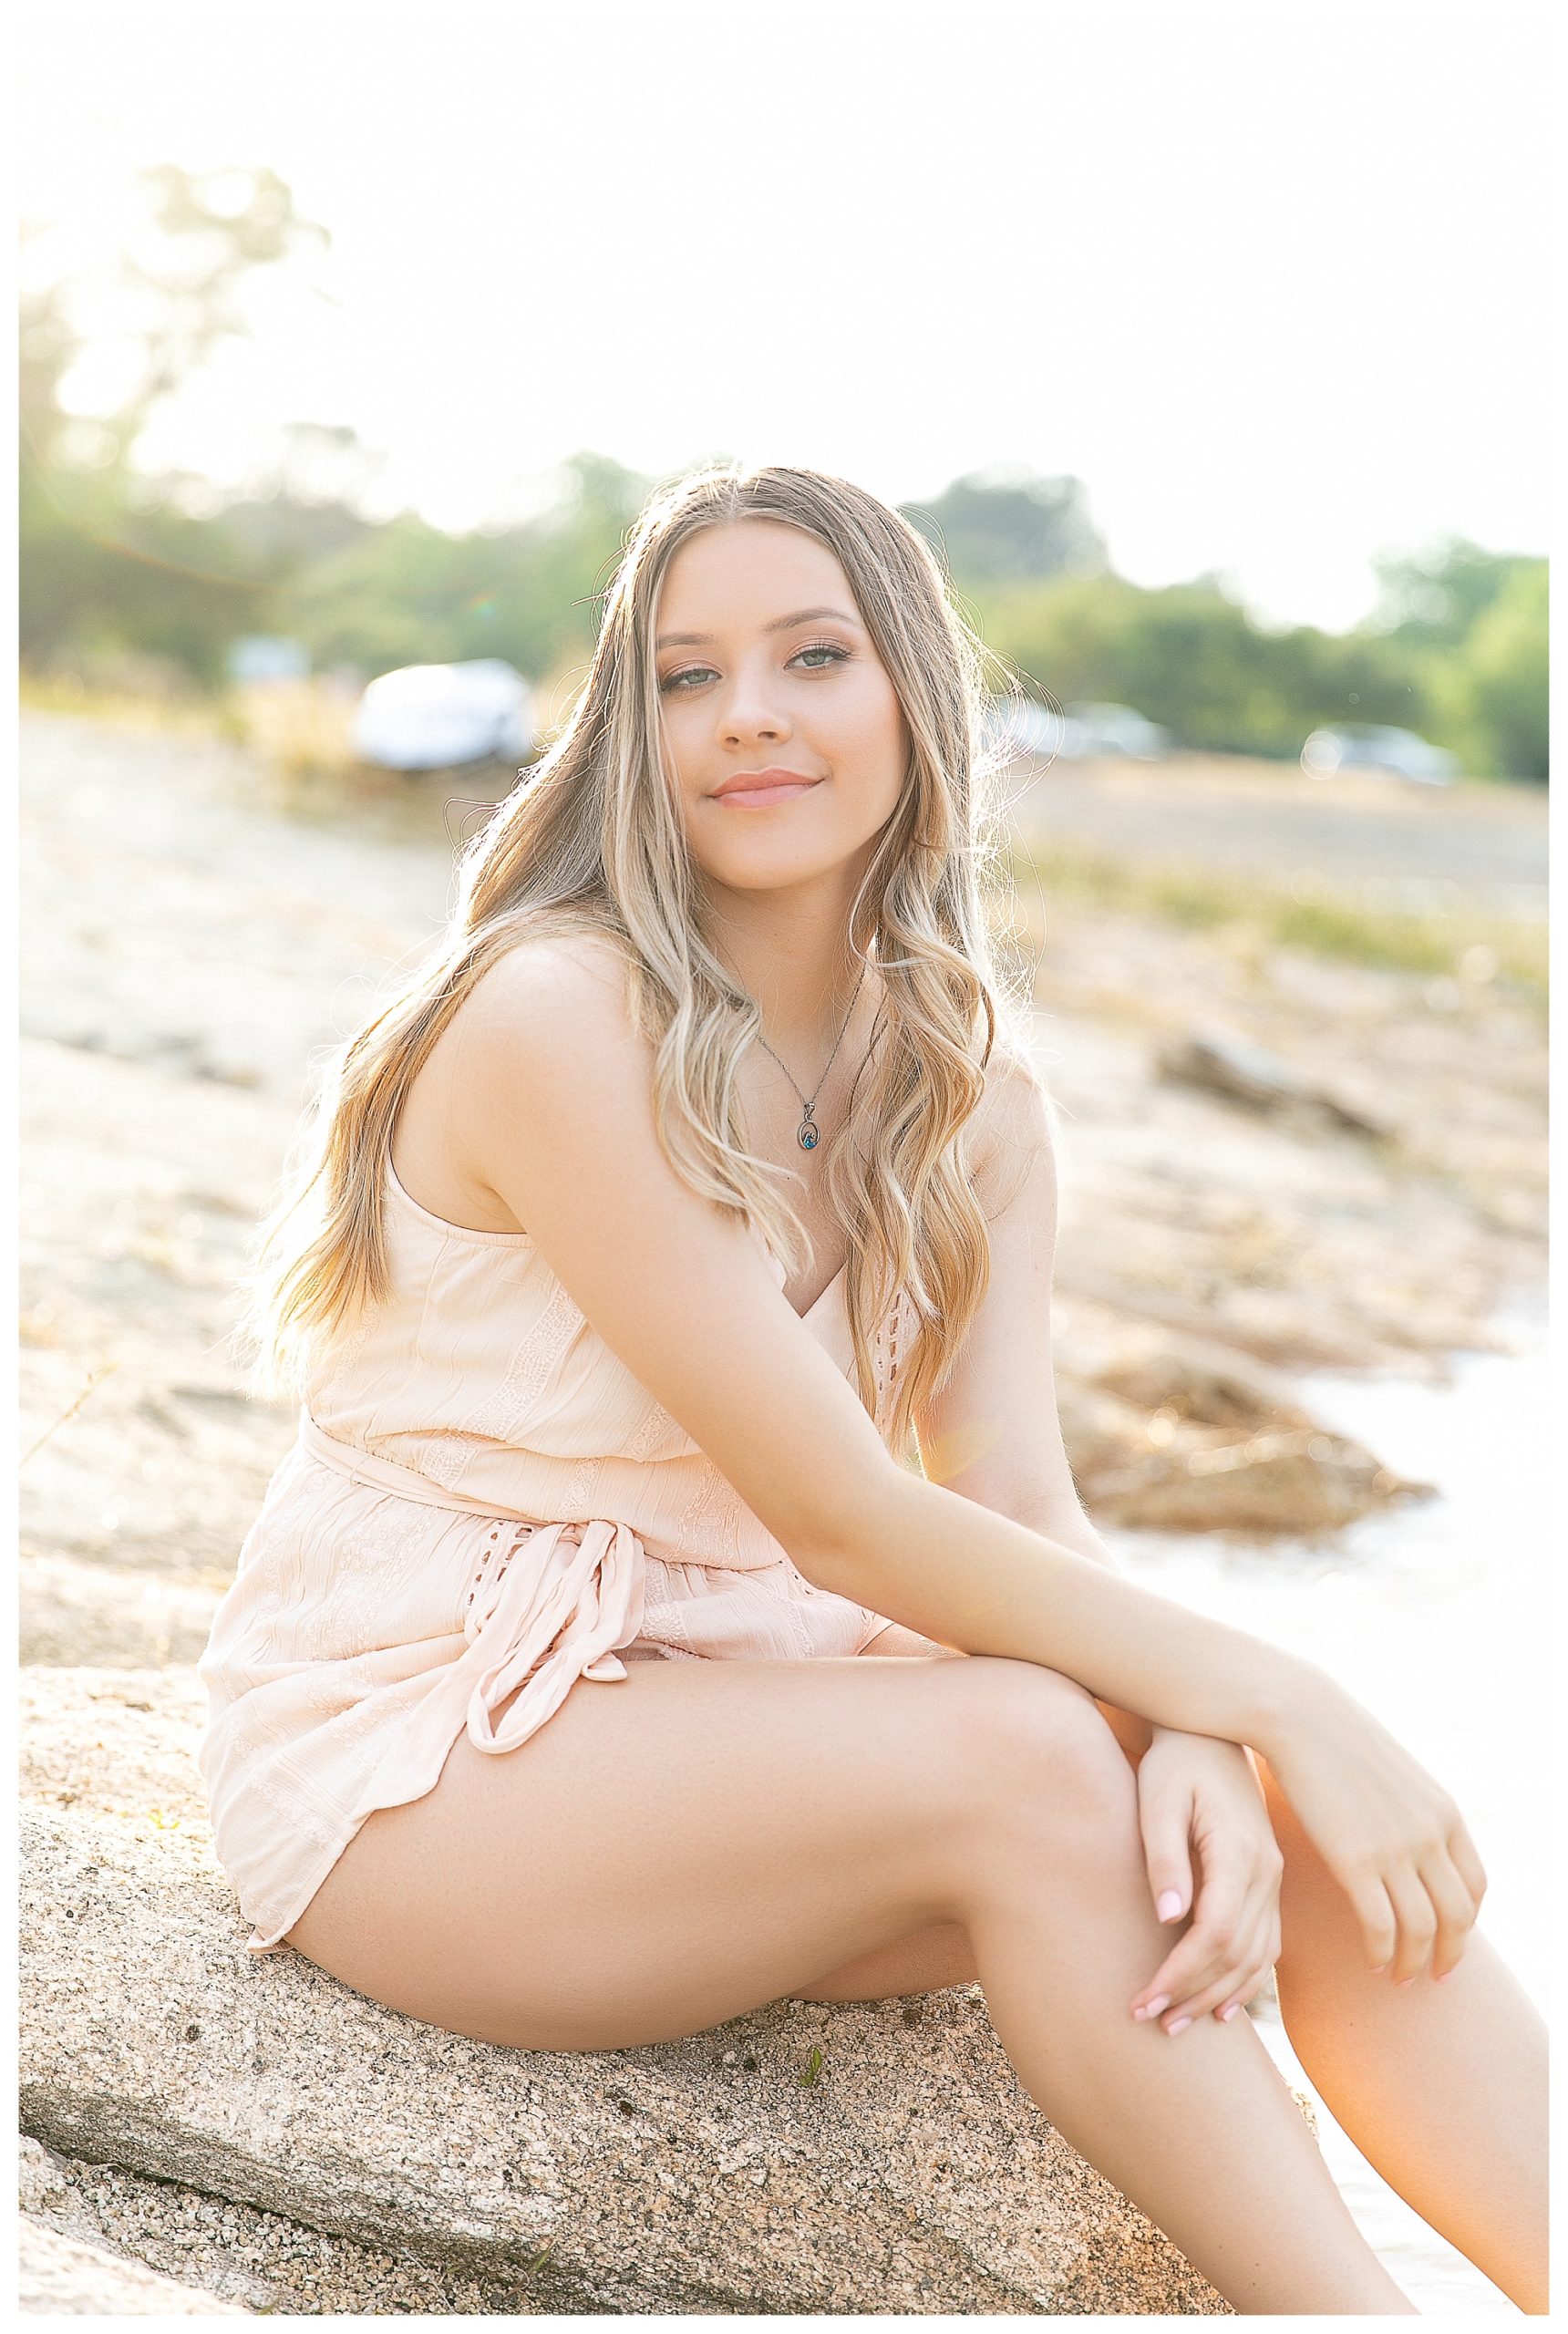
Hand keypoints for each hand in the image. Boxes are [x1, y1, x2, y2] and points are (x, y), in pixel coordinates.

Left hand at [1129, 1728, 1283, 2034]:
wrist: (1212, 1732)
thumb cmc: (1175, 1762)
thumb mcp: (1158, 1800)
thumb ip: (1163, 1856)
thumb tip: (1168, 1917)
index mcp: (1240, 1852)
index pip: (1216, 1933)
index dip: (1180, 1973)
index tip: (1143, 1998)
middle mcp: (1266, 1872)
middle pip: (1238, 1955)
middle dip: (1192, 1994)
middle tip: (1149, 2022)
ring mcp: (1273, 1879)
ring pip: (1258, 1958)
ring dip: (1217, 1995)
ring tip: (1174, 2023)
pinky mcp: (1268, 1882)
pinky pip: (1267, 1945)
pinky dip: (1245, 1980)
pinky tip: (1219, 2004)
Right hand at [1263, 1666, 1486, 1985]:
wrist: (1300, 1715)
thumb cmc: (1337, 1740)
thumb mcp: (1395, 1774)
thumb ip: (1413, 1811)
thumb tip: (1411, 1841)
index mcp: (1444, 1813)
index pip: (1475, 1886)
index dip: (1466, 1922)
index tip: (1449, 1941)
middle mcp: (1430, 1835)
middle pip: (1458, 1916)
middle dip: (1449, 1954)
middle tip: (1432, 1977)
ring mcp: (1395, 1848)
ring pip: (1422, 1929)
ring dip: (1414, 1962)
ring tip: (1399, 1977)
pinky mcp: (1355, 1859)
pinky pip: (1380, 1925)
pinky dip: (1381, 1952)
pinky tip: (1371, 1960)